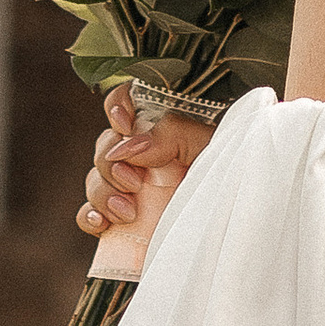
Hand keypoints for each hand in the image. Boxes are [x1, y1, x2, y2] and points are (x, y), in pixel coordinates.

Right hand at [78, 88, 215, 253]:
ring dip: (102, 193)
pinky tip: (100, 223)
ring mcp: (129, 186)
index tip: (124, 125)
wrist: (235, 218)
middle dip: (110, 164)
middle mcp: (140, 154)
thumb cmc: (229, 173)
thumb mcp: (209, 146)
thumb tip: (127, 147)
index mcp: (159, 127)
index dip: (117, 107)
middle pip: (105, 145)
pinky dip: (89, 216)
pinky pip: (91, 212)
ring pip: (95, 179)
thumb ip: (172, 135)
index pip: (123, 102)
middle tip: (134, 183)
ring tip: (127, 212)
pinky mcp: (122, 217)